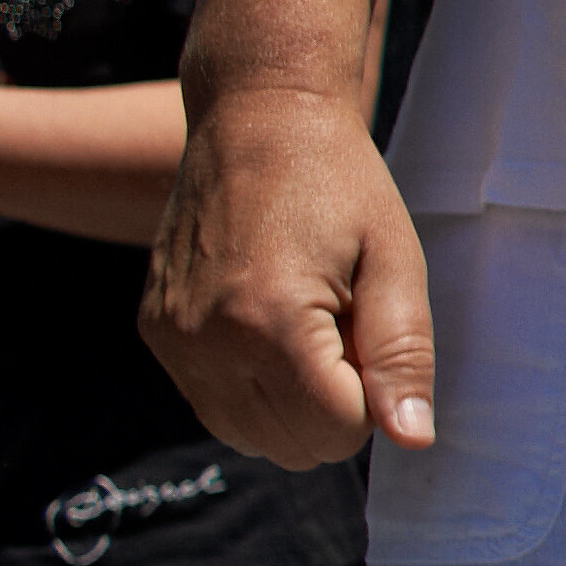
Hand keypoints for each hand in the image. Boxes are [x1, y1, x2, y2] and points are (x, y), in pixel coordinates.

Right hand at [146, 76, 432, 469]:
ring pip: (247, 435)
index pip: (336, 431)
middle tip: (345, 329)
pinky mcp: (154, 330)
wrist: (256, 120)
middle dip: (334, 408)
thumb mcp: (397, 263)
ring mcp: (170, 338)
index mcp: (270, 321)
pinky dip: (251, 387)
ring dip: (292, 405)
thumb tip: (411, 440)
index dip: (374, 401)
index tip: (374, 339)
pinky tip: (271, 324)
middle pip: (291, 445)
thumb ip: (404, 356)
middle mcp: (205, 339)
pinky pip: (211, 403)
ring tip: (310, 326)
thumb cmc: (340, 185)